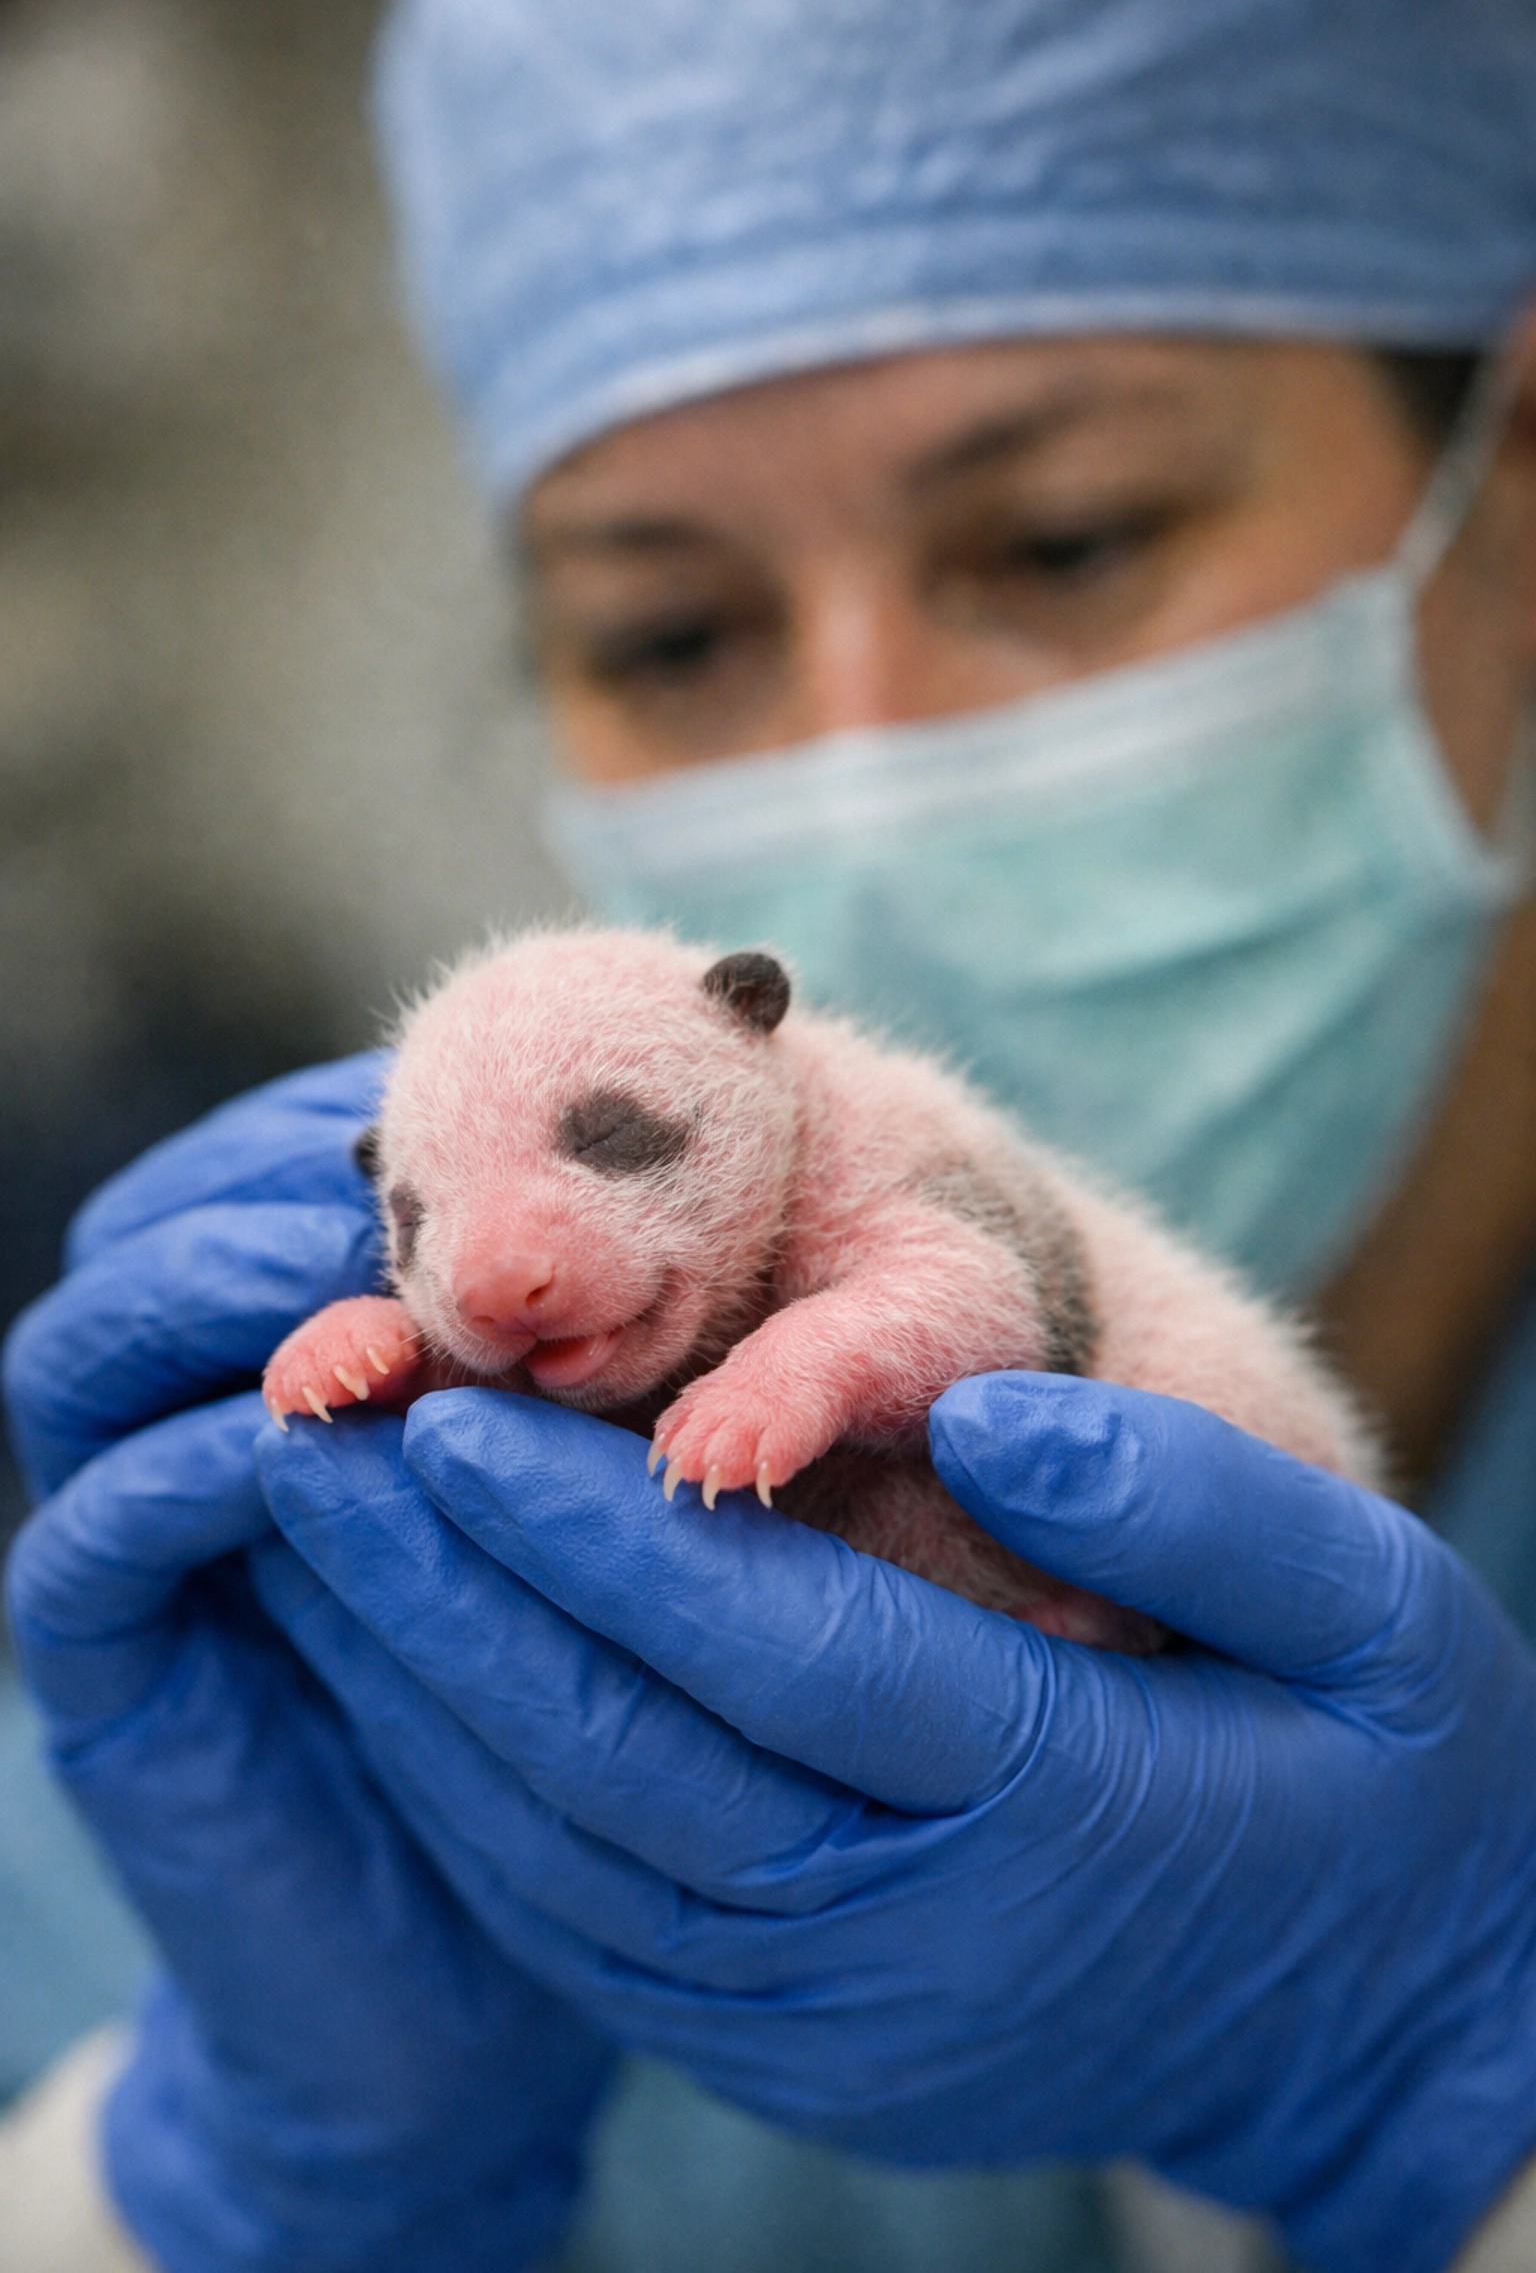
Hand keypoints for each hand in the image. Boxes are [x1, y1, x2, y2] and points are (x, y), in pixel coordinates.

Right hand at [1, 1056, 615, 2270]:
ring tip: (343, 1292)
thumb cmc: (587, 1695)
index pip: (284, 1162)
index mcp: (319, 1345)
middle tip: (394, 1178)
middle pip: (164, 1218)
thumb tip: (663, 1215)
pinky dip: (188, 1473)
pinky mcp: (107, 1660)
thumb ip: (601, 1363)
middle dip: (274, 1181)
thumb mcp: (607, 1493)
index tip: (498, 1096)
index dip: (372, 1117)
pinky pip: (98, 1533)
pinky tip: (302, 1452)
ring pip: (93, 1347)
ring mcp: (139, 1527)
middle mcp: (204, 1409)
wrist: (475, 1978)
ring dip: (213, 1295)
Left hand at [244, 1377, 1535, 2272]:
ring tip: (320, 1535)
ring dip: (421, 1690)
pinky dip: (473, 1797)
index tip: (450, 1405)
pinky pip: (586, 1929)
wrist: (1379, 2025)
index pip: (770, 1645)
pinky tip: (404, 1680)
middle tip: (315, 1438)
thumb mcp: (1370, 1611)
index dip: (588, 1526)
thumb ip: (1183, 1503)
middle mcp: (910, 1942)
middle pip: (624, 1751)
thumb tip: (975, 1412)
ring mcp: (835, 2025)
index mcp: (1048, 1803)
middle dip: (444, 1591)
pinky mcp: (790, 2057)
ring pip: (569, 1853)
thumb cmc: (1378, 1774)